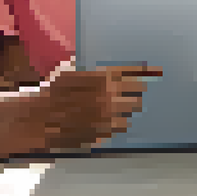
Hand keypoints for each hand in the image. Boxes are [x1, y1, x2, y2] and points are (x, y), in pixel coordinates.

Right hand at [36, 60, 164, 150]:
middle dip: (136, 91)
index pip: (135, 71)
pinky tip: (110, 120)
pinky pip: (121, 126)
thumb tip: (111, 64)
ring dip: (128, 107)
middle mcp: (109, 94)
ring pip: (132, 110)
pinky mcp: (104, 131)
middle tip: (133, 92)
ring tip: (118, 107)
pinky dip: (119, 123)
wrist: (38, 118)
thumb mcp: (69, 70)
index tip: (158, 70)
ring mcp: (108, 114)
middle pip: (139, 91)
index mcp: (102, 76)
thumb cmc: (52, 91)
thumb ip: (91, 67)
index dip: (148, 70)